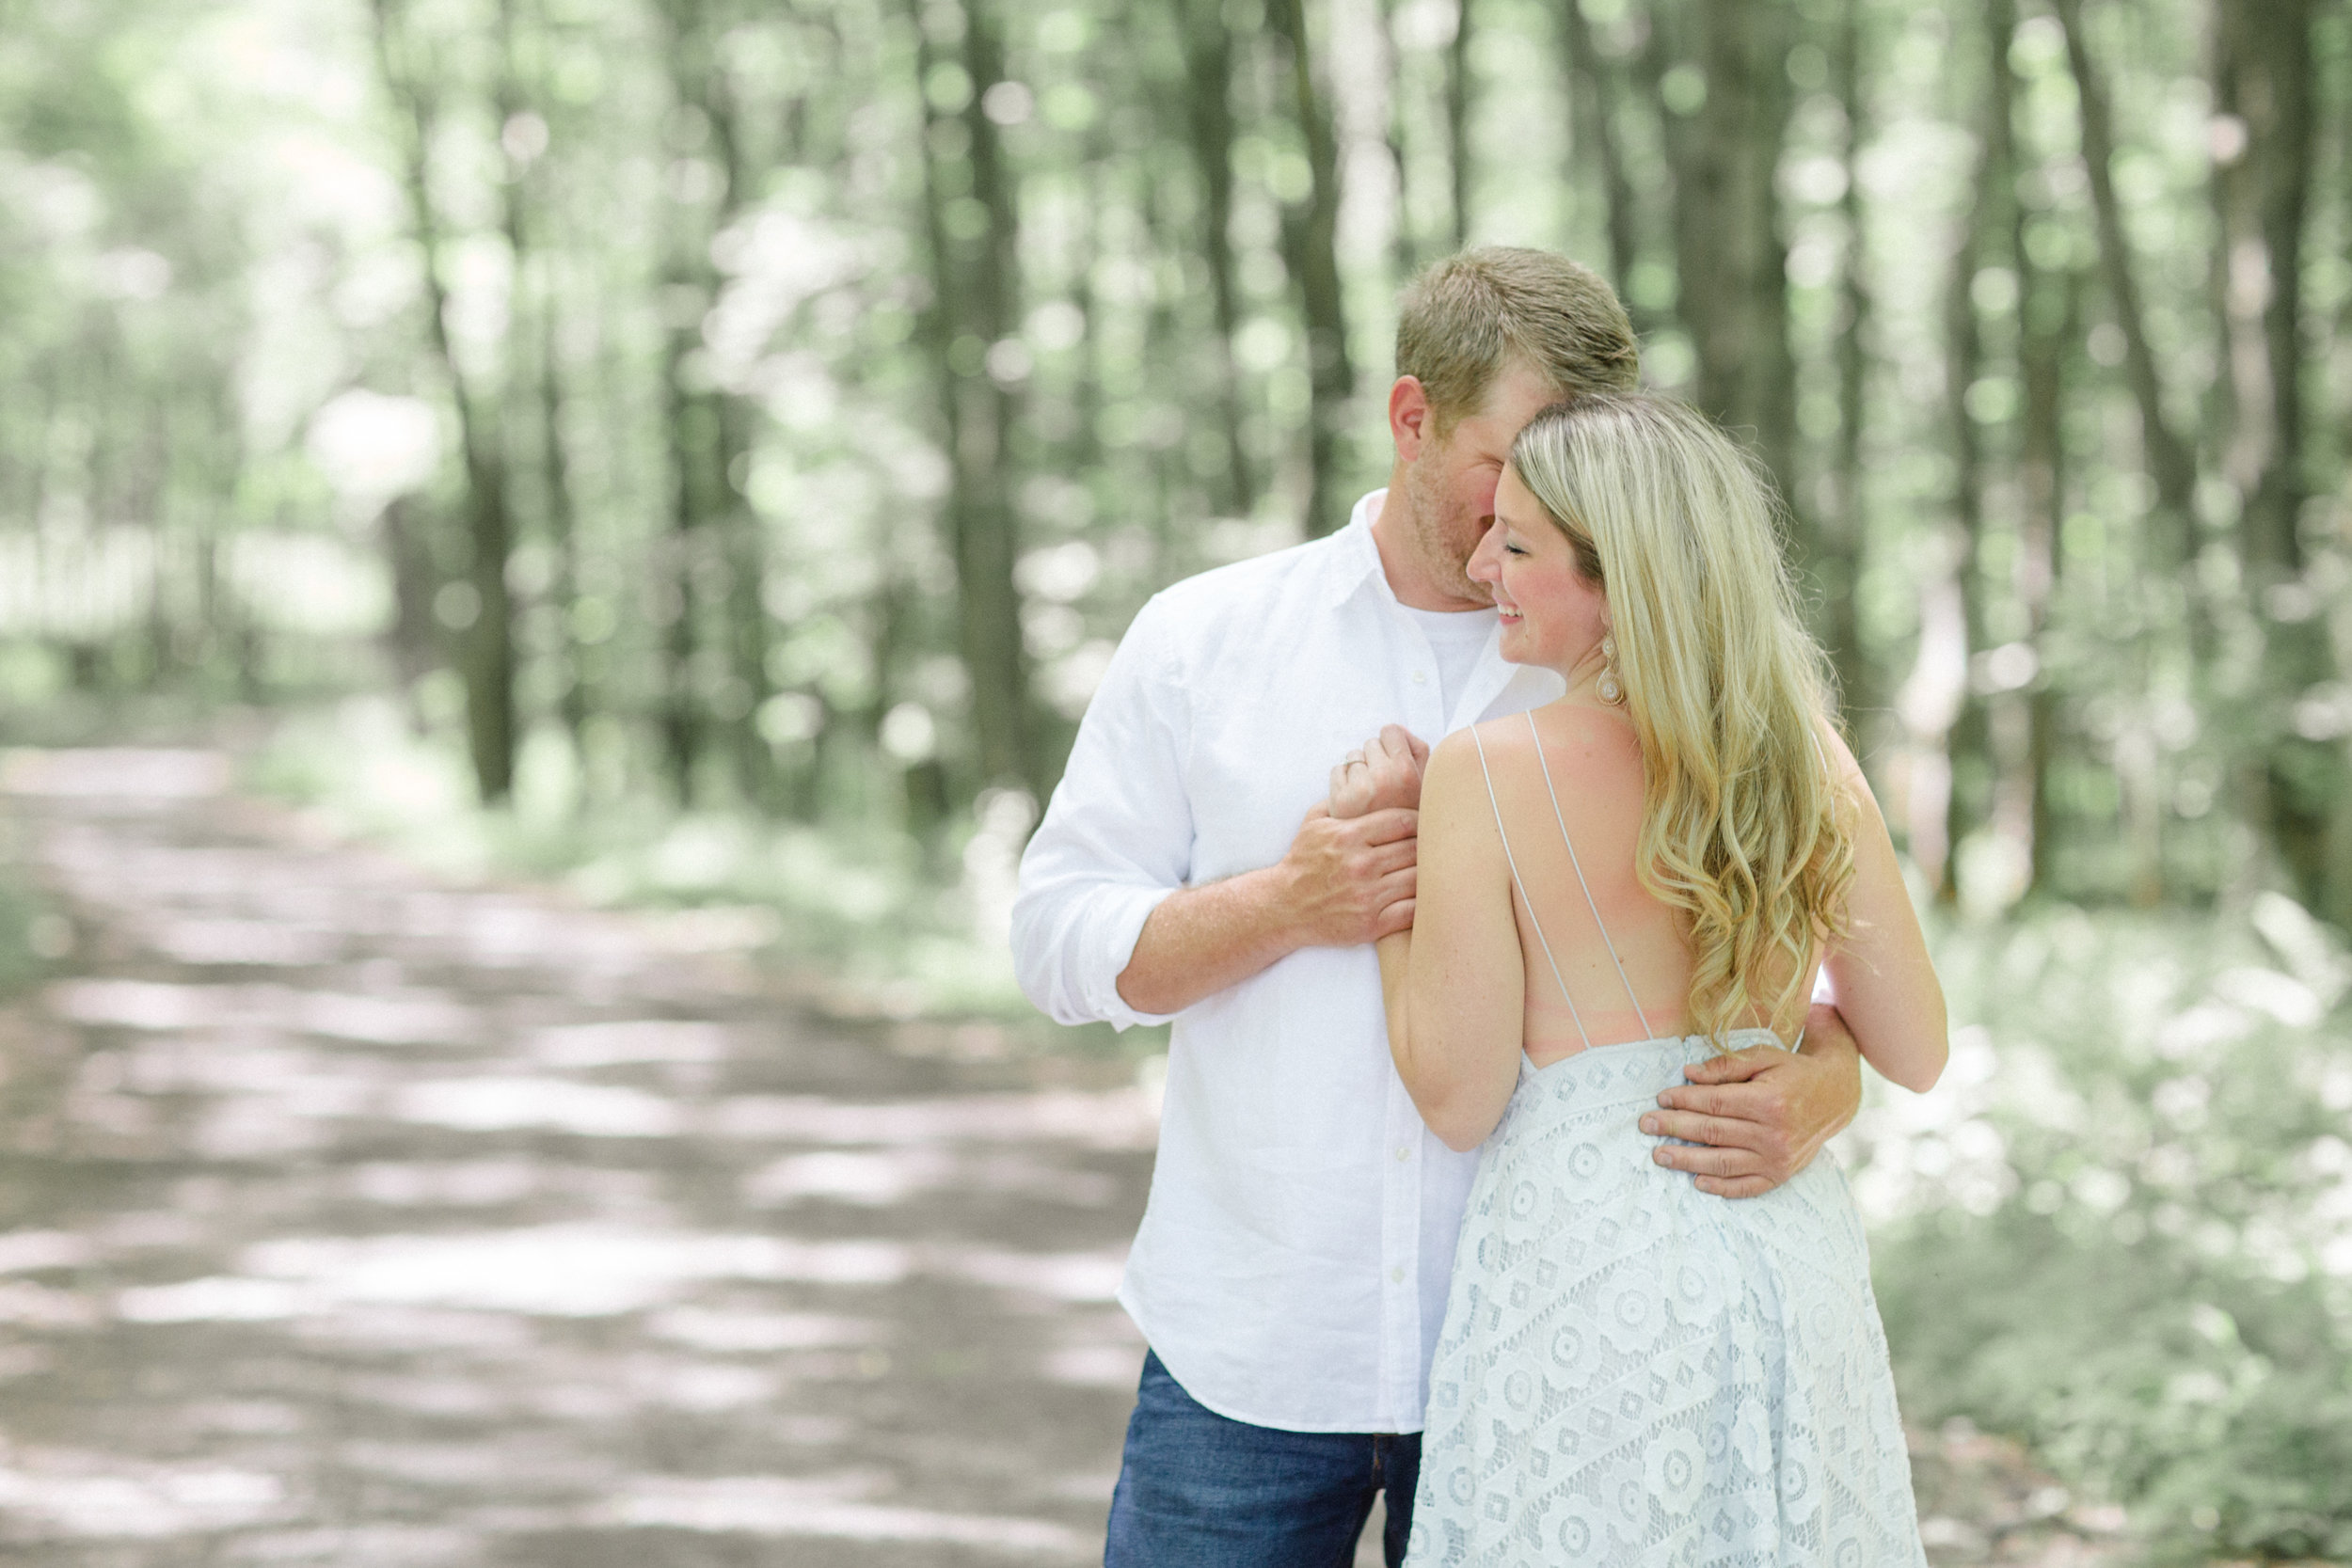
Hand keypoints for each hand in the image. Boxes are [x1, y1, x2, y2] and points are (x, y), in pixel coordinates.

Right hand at [1278, 804, 1419, 945]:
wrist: (1282, 907)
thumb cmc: (1302, 862)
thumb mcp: (1314, 822)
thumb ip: (1341, 799)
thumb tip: (1366, 781)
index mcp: (1348, 835)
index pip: (1402, 821)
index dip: (1419, 820)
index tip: (1422, 826)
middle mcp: (1359, 865)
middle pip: (1414, 849)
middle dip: (1425, 847)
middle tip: (1432, 847)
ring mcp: (1366, 896)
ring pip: (1417, 879)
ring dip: (1426, 875)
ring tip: (1430, 871)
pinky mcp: (1370, 924)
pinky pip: (1410, 911)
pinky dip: (1421, 904)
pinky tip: (1421, 897)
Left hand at [1327, 725, 1430, 818]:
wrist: (1387, 861)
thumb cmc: (1412, 820)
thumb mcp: (1427, 786)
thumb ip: (1419, 752)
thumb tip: (1399, 733)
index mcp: (1406, 773)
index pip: (1391, 731)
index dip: (1393, 745)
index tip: (1396, 761)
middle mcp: (1381, 779)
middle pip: (1371, 743)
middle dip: (1377, 759)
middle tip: (1385, 784)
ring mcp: (1358, 789)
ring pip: (1353, 756)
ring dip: (1360, 769)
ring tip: (1372, 793)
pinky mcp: (1338, 800)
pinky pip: (1337, 770)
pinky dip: (1344, 780)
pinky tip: (1357, 799)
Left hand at [1638, 1003, 1863, 1197]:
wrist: (1834, 1097)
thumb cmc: (1793, 1073)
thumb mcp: (1763, 1057)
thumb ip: (1726, 1065)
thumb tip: (1688, 1074)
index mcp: (1769, 1100)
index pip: (1715, 1103)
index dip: (1684, 1100)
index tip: (1661, 1098)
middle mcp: (1774, 1133)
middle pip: (1713, 1132)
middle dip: (1675, 1128)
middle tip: (1647, 1125)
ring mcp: (1778, 1158)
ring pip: (1723, 1162)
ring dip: (1688, 1160)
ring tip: (1660, 1155)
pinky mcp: (1781, 1174)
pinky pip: (1747, 1186)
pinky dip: (1721, 1187)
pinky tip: (1697, 1182)